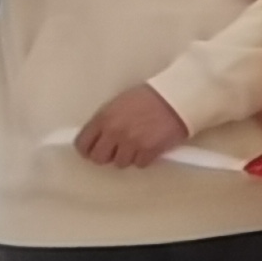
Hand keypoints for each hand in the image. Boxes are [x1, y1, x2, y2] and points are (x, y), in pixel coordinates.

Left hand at [72, 84, 190, 169]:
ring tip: (140, 144)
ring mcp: (131, 142)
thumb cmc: (150, 97)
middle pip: (98, 158)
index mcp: (104, 118)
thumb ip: (106, 121)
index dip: (88, 149)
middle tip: (118, 150)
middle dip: (108, 155)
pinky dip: (145, 158)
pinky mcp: (149, 151)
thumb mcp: (120, 104)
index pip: (82, 144)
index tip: (95, 150)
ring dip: (129, 156)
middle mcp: (114, 132)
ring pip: (120, 163)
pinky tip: (151, 146)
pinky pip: (140, 164)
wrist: (179, 97)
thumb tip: (99, 138)